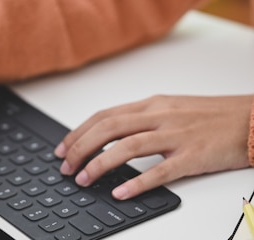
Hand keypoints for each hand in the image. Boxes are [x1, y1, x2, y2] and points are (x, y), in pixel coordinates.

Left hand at [54, 94, 252, 199]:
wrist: (252, 119)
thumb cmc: (212, 116)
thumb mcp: (171, 109)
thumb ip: (142, 119)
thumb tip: (109, 133)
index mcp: (151, 105)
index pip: (104, 116)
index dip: (78, 132)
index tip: (62, 148)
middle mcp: (159, 116)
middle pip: (108, 128)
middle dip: (80, 148)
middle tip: (66, 167)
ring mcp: (176, 135)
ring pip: (127, 146)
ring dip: (100, 164)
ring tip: (83, 180)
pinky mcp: (193, 156)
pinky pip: (160, 170)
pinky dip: (137, 181)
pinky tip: (120, 191)